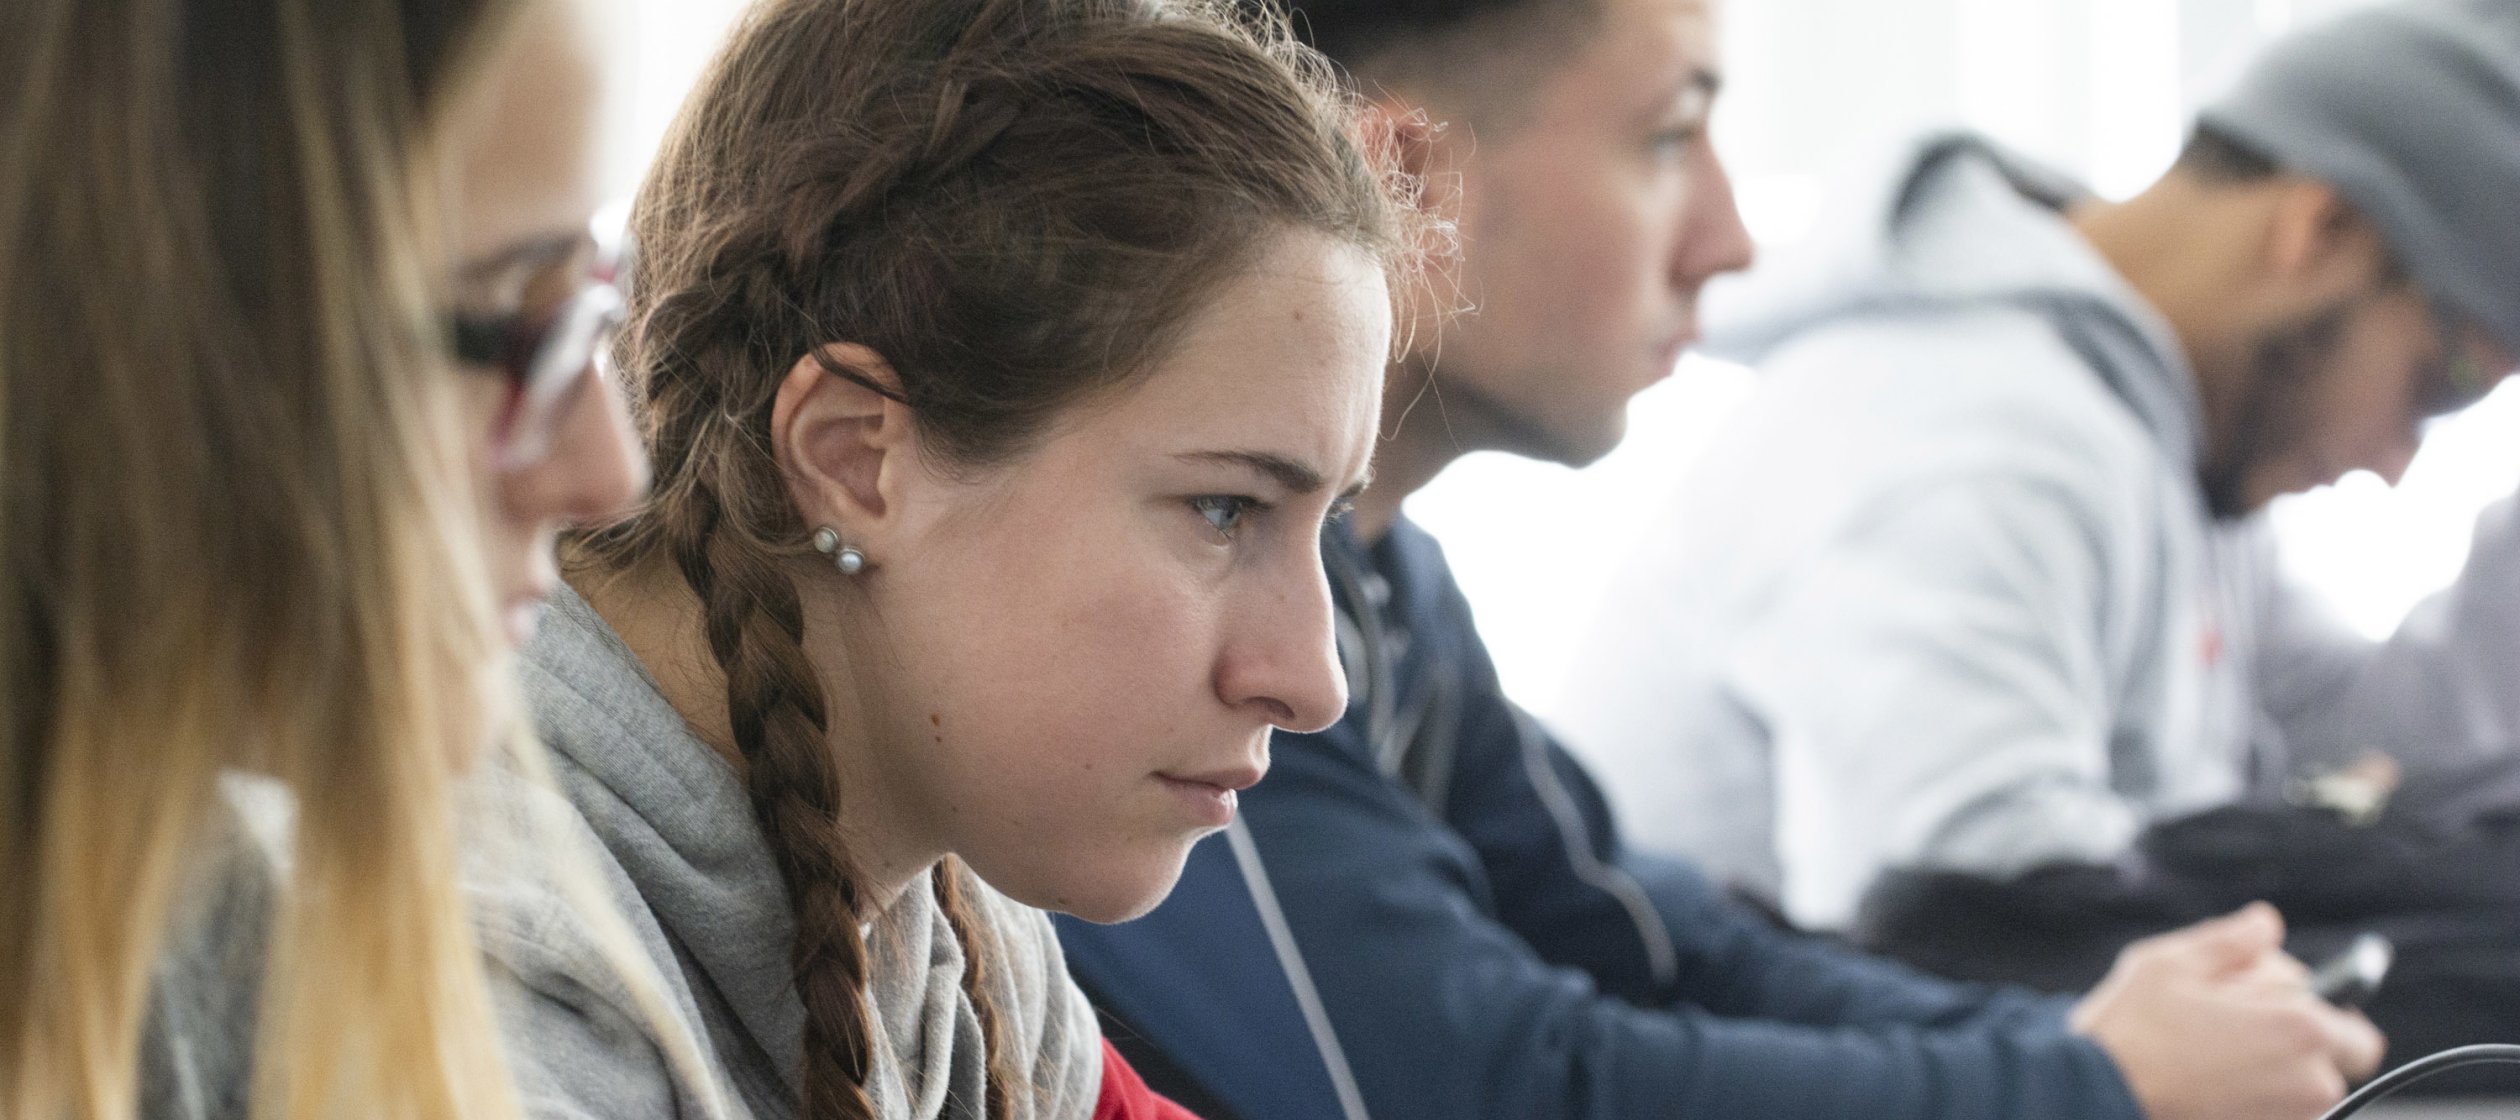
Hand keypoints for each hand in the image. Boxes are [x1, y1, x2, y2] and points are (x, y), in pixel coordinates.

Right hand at [2071, 903, 2386, 1119]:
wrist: (2094, 1097)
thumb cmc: (2133, 1031)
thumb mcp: (2174, 961)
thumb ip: (2235, 939)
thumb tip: (2267, 925)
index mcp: (2302, 1030)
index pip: (2354, 1031)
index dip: (2318, 1013)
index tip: (2272, 1006)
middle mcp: (2309, 1084)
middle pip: (2324, 1061)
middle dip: (2288, 1040)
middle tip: (2226, 1025)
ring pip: (2293, 1087)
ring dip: (2264, 1067)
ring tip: (2204, 1052)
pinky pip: (2268, 1110)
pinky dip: (2244, 1093)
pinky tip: (2198, 1078)